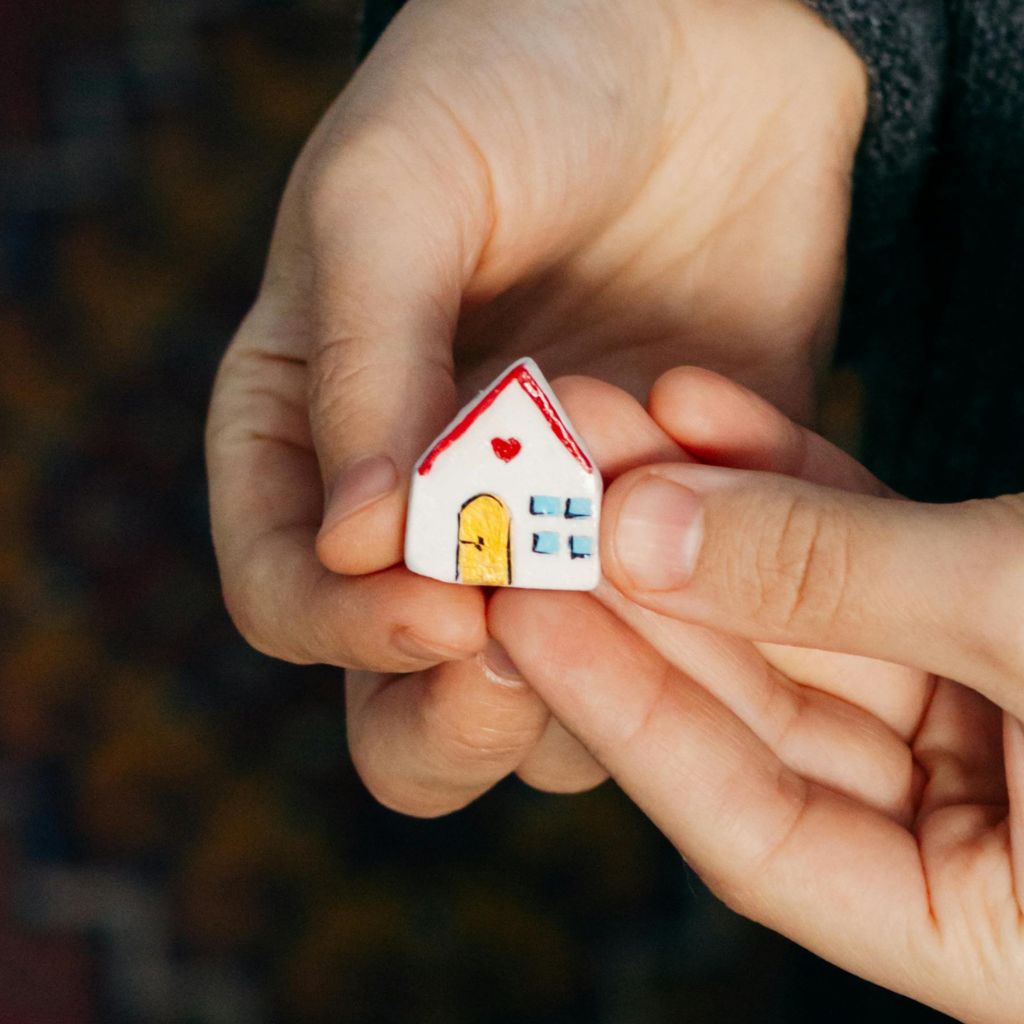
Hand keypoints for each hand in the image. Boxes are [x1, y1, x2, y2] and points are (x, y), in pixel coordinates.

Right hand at [206, 0, 865, 814]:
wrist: (680, 46)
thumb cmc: (505, 86)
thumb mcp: (394, 199)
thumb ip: (363, 374)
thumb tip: (352, 545)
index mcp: (309, 443)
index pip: (287, 600)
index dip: (350, 631)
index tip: (443, 609)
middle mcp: (422, 515)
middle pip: (406, 703)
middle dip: (457, 710)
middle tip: (518, 650)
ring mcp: (553, 532)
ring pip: (554, 694)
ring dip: (600, 634)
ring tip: (642, 486)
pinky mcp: (669, 519)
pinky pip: (683, 620)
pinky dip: (703, 584)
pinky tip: (717, 461)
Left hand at [491, 367, 1023, 1022]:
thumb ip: (837, 578)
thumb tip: (644, 532)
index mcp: (985, 924)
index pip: (749, 826)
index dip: (626, 714)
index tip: (526, 609)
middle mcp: (969, 830)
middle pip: (755, 705)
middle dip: (643, 589)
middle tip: (535, 501)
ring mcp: (976, 718)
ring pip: (793, 612)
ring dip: (698, 512)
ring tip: (598, 427)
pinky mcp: (988, 615)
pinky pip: (860, 549)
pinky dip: (787, 477)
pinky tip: (699, 408)